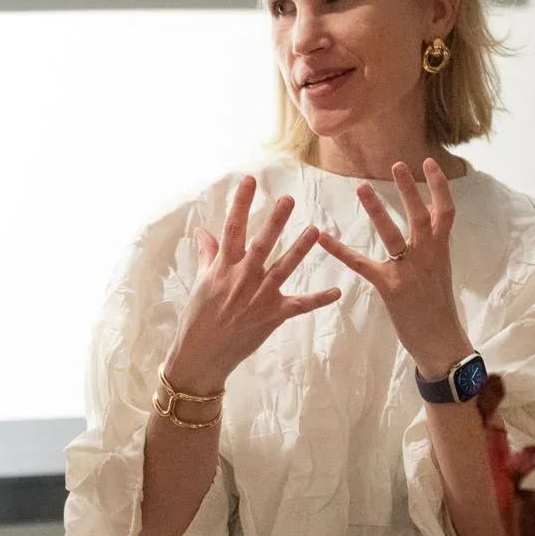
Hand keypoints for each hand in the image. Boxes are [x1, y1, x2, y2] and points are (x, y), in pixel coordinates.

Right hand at [163, 176, 340, 394]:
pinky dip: (318, 299)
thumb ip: (207, 254)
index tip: (249, 180)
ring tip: (316, 230)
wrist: (201, 355)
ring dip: (300, 249)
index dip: (241, 203)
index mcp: (223, 267)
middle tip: (288, 199)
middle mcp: (242, 278)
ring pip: (283, 268)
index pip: (232, 228)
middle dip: (275, 221)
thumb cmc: (197, 318)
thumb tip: (203, 230)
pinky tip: (337, 291)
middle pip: (261, 244)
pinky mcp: (272, 317)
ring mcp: (259, 297)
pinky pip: (299, 306)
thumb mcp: (200, 283)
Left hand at [316, 159, 472, 380]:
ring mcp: (409, 270)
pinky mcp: (390, 287)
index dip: (438, 186)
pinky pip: (361, 263)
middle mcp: (428, 255)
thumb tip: (426, 230)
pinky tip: (322, 237)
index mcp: (440, 250)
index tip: (427, 163)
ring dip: (377, 209)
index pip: (445, 211)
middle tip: (397, 164)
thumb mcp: (439, 273)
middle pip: (421, 215)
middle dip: (409, 189)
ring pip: (393, 233)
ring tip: (361, 187)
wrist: (442, 343)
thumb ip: (431, 250)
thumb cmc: (438, 309)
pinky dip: (340, 249)